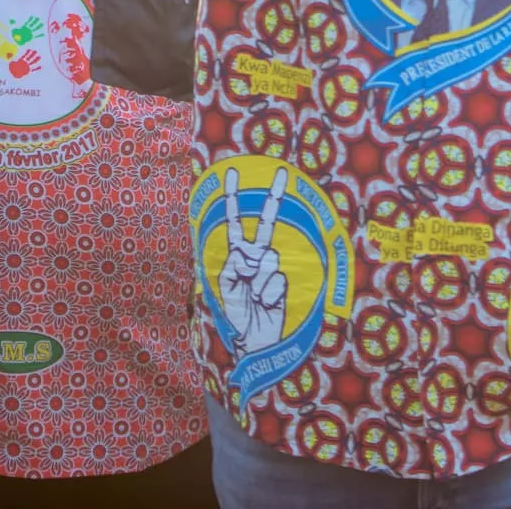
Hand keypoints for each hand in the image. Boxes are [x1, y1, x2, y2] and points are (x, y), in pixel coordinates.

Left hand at [218, 167, 289, 352]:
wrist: (255, 337)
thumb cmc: (237, 312)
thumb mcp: (227, 288)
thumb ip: (234, 267)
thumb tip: (249, 253)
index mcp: (238, 254)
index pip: (235, 223)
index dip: (233, 200)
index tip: (232, 175)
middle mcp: (256, 256)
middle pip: (266, 224)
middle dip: (273, 198)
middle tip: (280, 172)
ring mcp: (271, 268)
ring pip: (268, 259)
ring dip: (259, 281)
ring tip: (255, 296)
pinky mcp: (283, 281)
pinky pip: (276, 280)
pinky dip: (268, 294)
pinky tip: (266, 303)